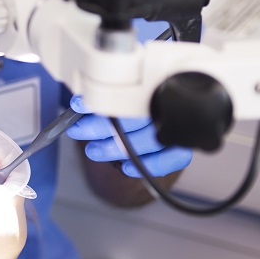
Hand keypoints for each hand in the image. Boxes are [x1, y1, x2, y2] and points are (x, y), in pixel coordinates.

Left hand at [65, 95, 192, 177]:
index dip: (101, 102)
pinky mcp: (180, 154)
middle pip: (135, 119)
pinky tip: (125, 168)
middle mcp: (169, 110)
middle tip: (78, 130)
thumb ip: (106, 100)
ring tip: (93, 150)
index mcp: (156, 90)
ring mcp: (177, 132)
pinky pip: (167, 162)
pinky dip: (145, 166)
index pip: (127, 95)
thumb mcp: (121, 100)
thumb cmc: (136, 111)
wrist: (165, 124)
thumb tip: (79, 102)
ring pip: (146, 142)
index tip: (78, 104)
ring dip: (115, 148)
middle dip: (101, 127)